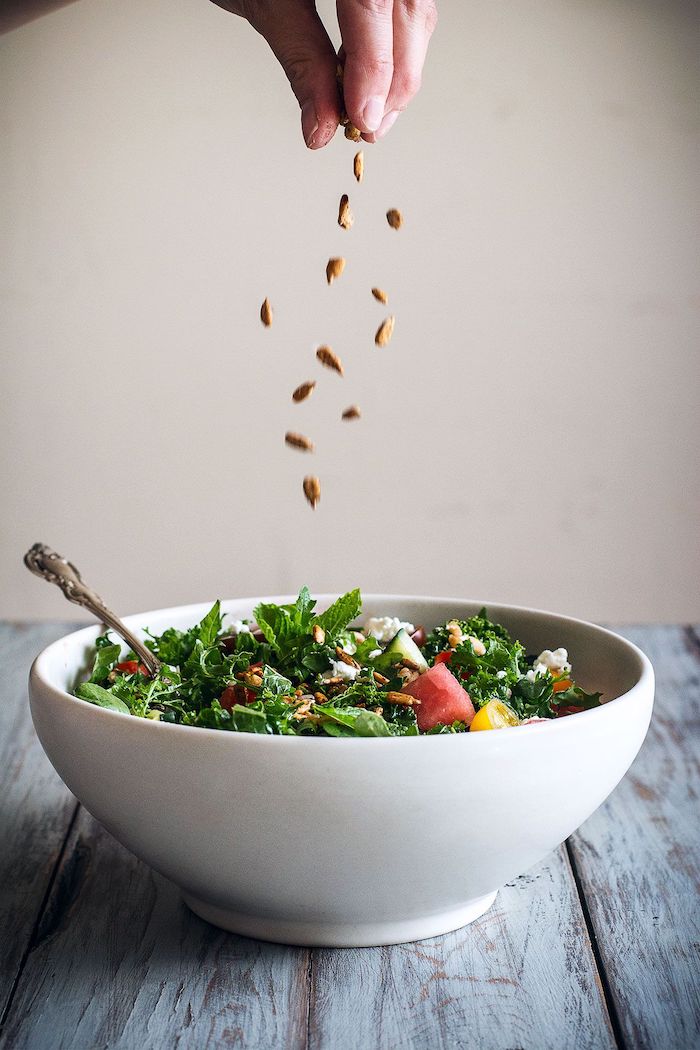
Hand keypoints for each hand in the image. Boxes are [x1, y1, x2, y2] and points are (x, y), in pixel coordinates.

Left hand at [211, 1, 436, 147]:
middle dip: (394, 81)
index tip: (362, 117)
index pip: (374, 4)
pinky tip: (369, 84)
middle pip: (410, 15)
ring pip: (417, 18)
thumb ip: (301, 61)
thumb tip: (321, 124)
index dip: (374, 68)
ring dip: (397, 75)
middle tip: (367, 127)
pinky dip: (391, 54)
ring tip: (369, 115)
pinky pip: (406, 13)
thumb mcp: (266, 3)